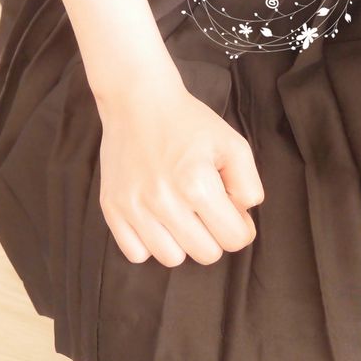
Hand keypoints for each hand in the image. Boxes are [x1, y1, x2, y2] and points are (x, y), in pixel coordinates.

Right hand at [96, 79, 264, 266]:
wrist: (138, 101)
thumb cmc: (189, 124)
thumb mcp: (233, 145)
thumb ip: (248, 186)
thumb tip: (242, 221)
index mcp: (197, 184)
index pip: (234, 240)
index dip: (240, 227)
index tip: (233, 212)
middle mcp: (163, 201)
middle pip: (206, 255)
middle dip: (214, 235)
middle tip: (206, 210)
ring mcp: (133, 207)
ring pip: (171, 259)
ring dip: (182, 242)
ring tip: (181, 213)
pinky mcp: (111, 208)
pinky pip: (136, 253)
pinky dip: (149, 243)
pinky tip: (156, 218)